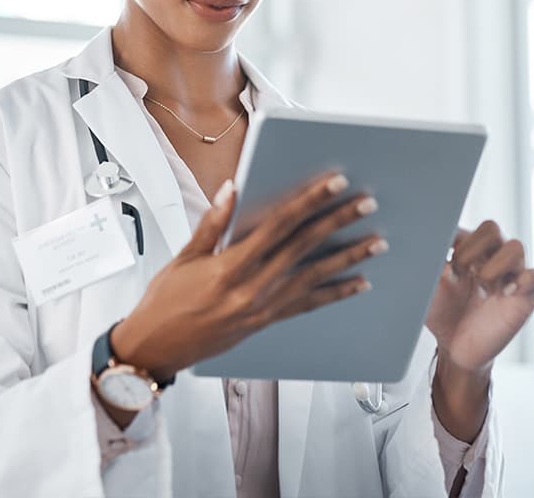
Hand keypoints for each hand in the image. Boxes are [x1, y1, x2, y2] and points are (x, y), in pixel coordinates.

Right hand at [110, 172, 385, 382]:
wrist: (156, 348)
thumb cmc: (164, 301)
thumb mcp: (184, 257)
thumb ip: (212, 223)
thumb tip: (231, 189)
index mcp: (229, 266)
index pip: (278, 225)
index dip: (308, 202)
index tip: (332, 184)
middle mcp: (252, 288)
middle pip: (304, 247)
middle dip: (338, 222)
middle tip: (366, 204)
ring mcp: (262, 308)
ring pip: (315, 277)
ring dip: (349, 257)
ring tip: (376, 242)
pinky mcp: (266, 322)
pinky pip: (308, 305)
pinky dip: (335, 294)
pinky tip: (357, 283)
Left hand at [426, 220, 533, 373]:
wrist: (454, 347)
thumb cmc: (441, 311)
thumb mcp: (428, 283)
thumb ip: (431, 260)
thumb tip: (433, 239)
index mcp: (468, 248)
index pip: (464, 226)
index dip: (452, 242)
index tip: (442, 265)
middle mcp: (492, 257)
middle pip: (491, 227)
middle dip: (472, 249)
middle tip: (461, 274)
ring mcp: (512, 275)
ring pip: (516, 246)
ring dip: (495, 265)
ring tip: (484, 287)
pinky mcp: (529, 296)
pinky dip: (529, 279)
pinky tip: (507, 293)